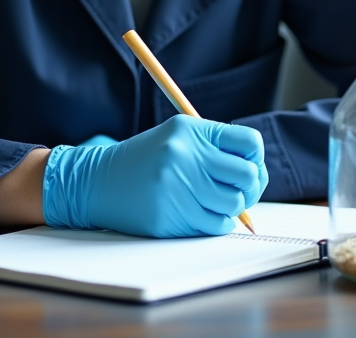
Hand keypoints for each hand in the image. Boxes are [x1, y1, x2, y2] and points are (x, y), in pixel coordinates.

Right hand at [43, 115, 268, 237]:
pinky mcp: (170, 216)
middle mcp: (185, 156)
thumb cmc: (145, 159)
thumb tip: (256, 173)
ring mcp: (177, 187)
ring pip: (234, 204)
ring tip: (216, 202)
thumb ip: (215, 146)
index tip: (247, 166)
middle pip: (247, 177)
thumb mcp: (178, 136)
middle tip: (238, 190)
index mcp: (191, 131)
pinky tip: (205, 214)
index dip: (256, 158)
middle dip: (250, 187)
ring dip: (233, 207)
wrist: (98, 181)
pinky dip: (218, 223)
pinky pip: (216, 225)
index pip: (249, 143)